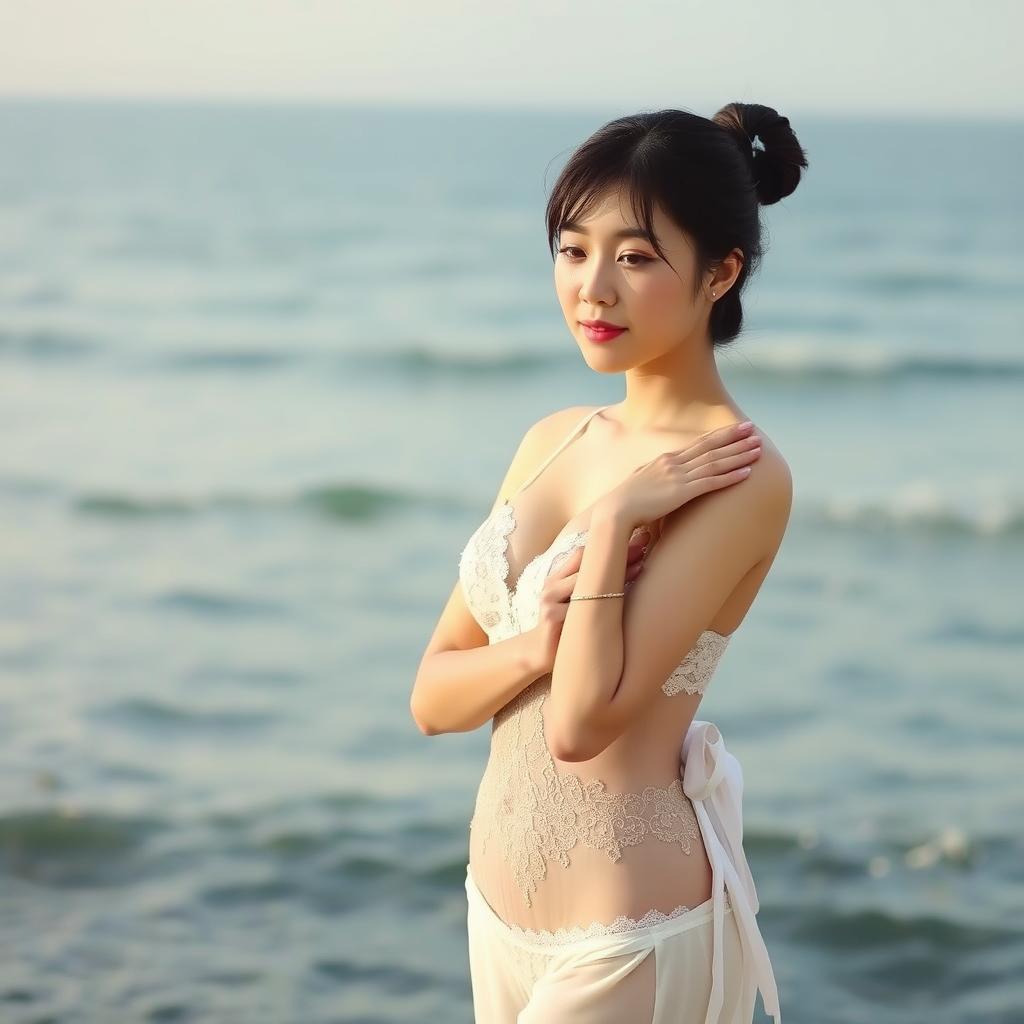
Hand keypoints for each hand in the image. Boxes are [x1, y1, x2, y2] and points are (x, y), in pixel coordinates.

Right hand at [526, 533, 647, 675]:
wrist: (539, 655)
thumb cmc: (563, 626)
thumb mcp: (573, 602)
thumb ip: (588, 584)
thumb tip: (623, 566)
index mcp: (556, 578)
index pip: (583, 554)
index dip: (610, 545)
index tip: (638, 540)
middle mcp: (551, 586)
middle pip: (586, 564)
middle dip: (617, 555)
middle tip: (644, 547)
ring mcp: (550, 602)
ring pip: (584, 582)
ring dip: (616, 575)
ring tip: (641, 567)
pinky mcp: (552, 620)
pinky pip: (580, 609)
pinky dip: (603, 604)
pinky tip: (622, 601)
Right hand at [598, 421, 761, 531]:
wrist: (614, 510)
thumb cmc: (624, 501)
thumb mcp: (641, 481)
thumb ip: (656, 476)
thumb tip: (663, 479)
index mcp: (665, 459)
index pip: (698, 443)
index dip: (719, 435)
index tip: (736, 428)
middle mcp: (674, 463)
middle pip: (710, 447)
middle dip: (734, 438)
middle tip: (754, 430)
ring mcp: (678, 477)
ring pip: (715, 462)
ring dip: (739, 455)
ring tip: (758, 449)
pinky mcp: (681, 492)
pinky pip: (711, 482)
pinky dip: (731, 476)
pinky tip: (747, 473)